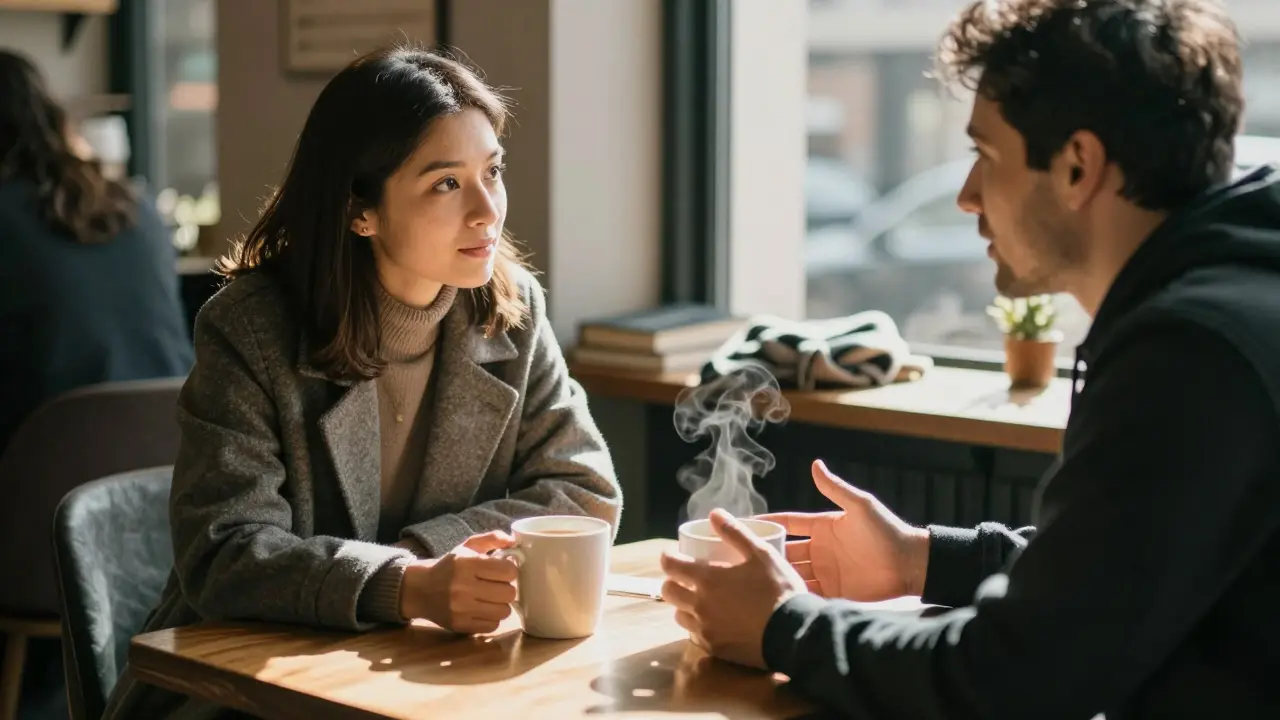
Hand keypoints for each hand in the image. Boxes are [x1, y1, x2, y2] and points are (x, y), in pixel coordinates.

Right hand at [400, 530, 517, 633]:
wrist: (420, 589)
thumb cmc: (449, 566)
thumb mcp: (467, 547)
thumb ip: (492, 538)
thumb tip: (513, 540)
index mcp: (466, 564)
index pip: (508, 571)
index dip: (510, 571)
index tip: (503, 571)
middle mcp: (463, 587)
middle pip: (509, 593)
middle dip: (507, 588)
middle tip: (498, 586)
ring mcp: (461, 609)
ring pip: (504, 612)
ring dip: (502, 605)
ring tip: (492, 599)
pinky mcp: (460, 625)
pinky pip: (493, 626)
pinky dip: (492, 618)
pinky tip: (483, 610)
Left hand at [660, 509, 807, 668]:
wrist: (794, 633)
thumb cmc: (778, 589)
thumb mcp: (761, 553)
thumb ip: (735, 532)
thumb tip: (715, 513)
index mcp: (707, 578)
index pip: (670, 564)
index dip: (669, 557)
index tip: (676, 554)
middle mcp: (699, 605)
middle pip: (668, 591)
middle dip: (673, 581)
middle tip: (687, 577)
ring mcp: (705, 629)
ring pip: (679, 615)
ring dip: (684, 605)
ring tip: (700, 601)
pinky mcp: (715, 649)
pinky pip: (695, 635)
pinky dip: (699, 626)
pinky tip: (713, 622)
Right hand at [757, 459, 929, 601]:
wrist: (911, 565)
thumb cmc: (887, 531)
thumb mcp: (860, 506)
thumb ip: (835, 488)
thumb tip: (815, 464)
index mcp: (822, 526)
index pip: (787, 524)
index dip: (767, 524)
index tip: (741, 525)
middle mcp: (819, 550)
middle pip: (784, 551)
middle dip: (764, 553)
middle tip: (738, 557)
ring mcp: (825, 572)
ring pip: (792, 572)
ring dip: (775, 575)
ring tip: (751, 580)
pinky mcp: (832, 592)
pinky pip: (807, 593)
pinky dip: (792, 594)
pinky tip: (776, 597)